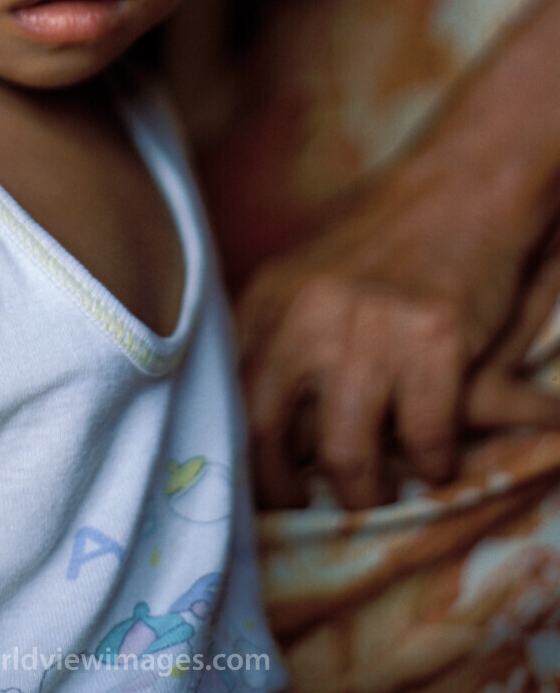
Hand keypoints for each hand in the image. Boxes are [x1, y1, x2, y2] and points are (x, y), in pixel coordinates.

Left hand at [235, 175, 559, 511]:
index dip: (241, 456)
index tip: (258, 486)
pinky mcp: (434, 338)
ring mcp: (370, 326)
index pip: (231, 397)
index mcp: (267, 297)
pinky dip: (432, 464)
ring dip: (365, 489)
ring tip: (377, 489)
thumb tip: (252, 421)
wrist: (460, 187)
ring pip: (347, 453)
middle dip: (287, 490)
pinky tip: (436, 458)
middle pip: (270, 436)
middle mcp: (306, 313)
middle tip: (309, 504)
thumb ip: (276, 335)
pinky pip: (424, 439)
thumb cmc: (383, 238)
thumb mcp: (304, 275)